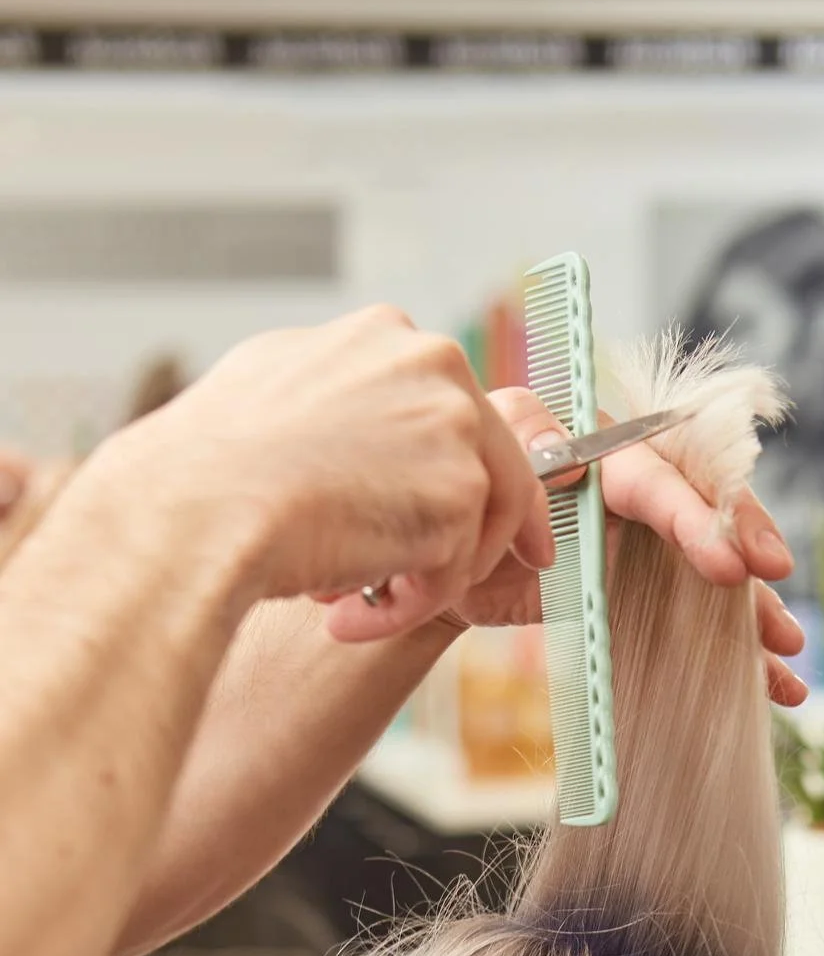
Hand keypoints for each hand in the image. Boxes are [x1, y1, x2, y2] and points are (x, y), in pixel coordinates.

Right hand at [107, 307, 554, 609]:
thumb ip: (333, 402)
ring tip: (349, 608)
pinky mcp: (461, 491)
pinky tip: (345, 619)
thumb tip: (356, 428)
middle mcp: (433, 364)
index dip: (451, 469)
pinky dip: (402, 607)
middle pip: (493, 458)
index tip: (457, 510)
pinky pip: (452, 571)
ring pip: (472, 524)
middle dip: (475, 531)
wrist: (198, 508)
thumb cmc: (206, 469)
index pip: (451, 407)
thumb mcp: (270, 393)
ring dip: (416, 578)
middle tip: (452, 580)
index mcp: (386, 335)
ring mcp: (455, 424)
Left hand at [323, 387, 808, 705]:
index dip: (692, 515)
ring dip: (752, 612)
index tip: (727, 561)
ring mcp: (638, 539)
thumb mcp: (464, 472)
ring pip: (711, 568)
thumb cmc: (440, 513)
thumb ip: (514, 450)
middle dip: (743, 540)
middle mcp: (624, 486)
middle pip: (701, 504)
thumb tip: (569, 455)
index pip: (650, 475)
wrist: (426, 573)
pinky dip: (732, 653)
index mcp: (586, 449)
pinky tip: (771, 689)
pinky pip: (693, 616)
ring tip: (786, 656)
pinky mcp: (638, 586)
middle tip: (773, 579)